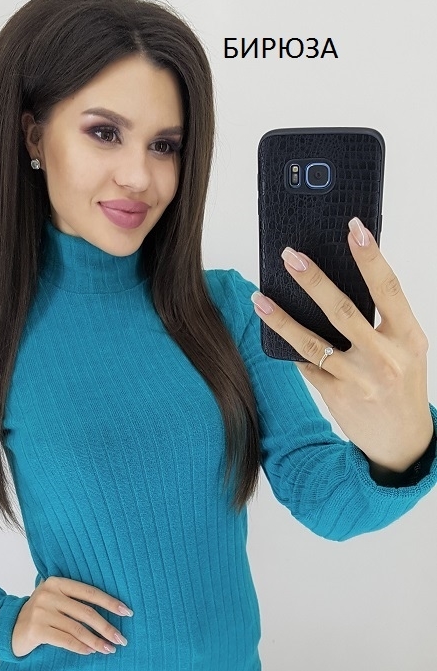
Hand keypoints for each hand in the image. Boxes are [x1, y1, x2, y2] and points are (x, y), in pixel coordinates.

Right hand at [11, 576, 130, 657]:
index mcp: (56, 583)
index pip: (89, 592)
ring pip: (78, 629)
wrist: (7, 627)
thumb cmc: (39, 614)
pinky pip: (66, 640)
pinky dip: (81, 647)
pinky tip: (91, 652)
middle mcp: (48, 594)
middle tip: (122, 639)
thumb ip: (74, 600)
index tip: (127, 613)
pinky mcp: (36, 630)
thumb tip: (112, 611)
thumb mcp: (54, 599)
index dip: (110, 602)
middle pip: (86, 612)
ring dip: (97, 641)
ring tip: (110, 649)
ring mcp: (41, 612)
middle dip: (107, 627)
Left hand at [250, 216, 433, 472]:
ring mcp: (359, 380)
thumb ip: (383, 320)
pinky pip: (307, 366)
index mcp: (408, 337)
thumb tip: (343, 279)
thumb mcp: (406, 349)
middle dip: (314, 281)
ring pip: (312, 342)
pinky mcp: (337, 397)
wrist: (403, 443)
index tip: (353, 228)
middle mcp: (384, 358)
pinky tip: (273, 330)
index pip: (388, 288)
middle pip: (344, 311)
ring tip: (260, 297)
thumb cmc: (403, 385)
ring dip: (282, 318)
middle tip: (291, 256)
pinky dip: (290, 348)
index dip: (370, 257)